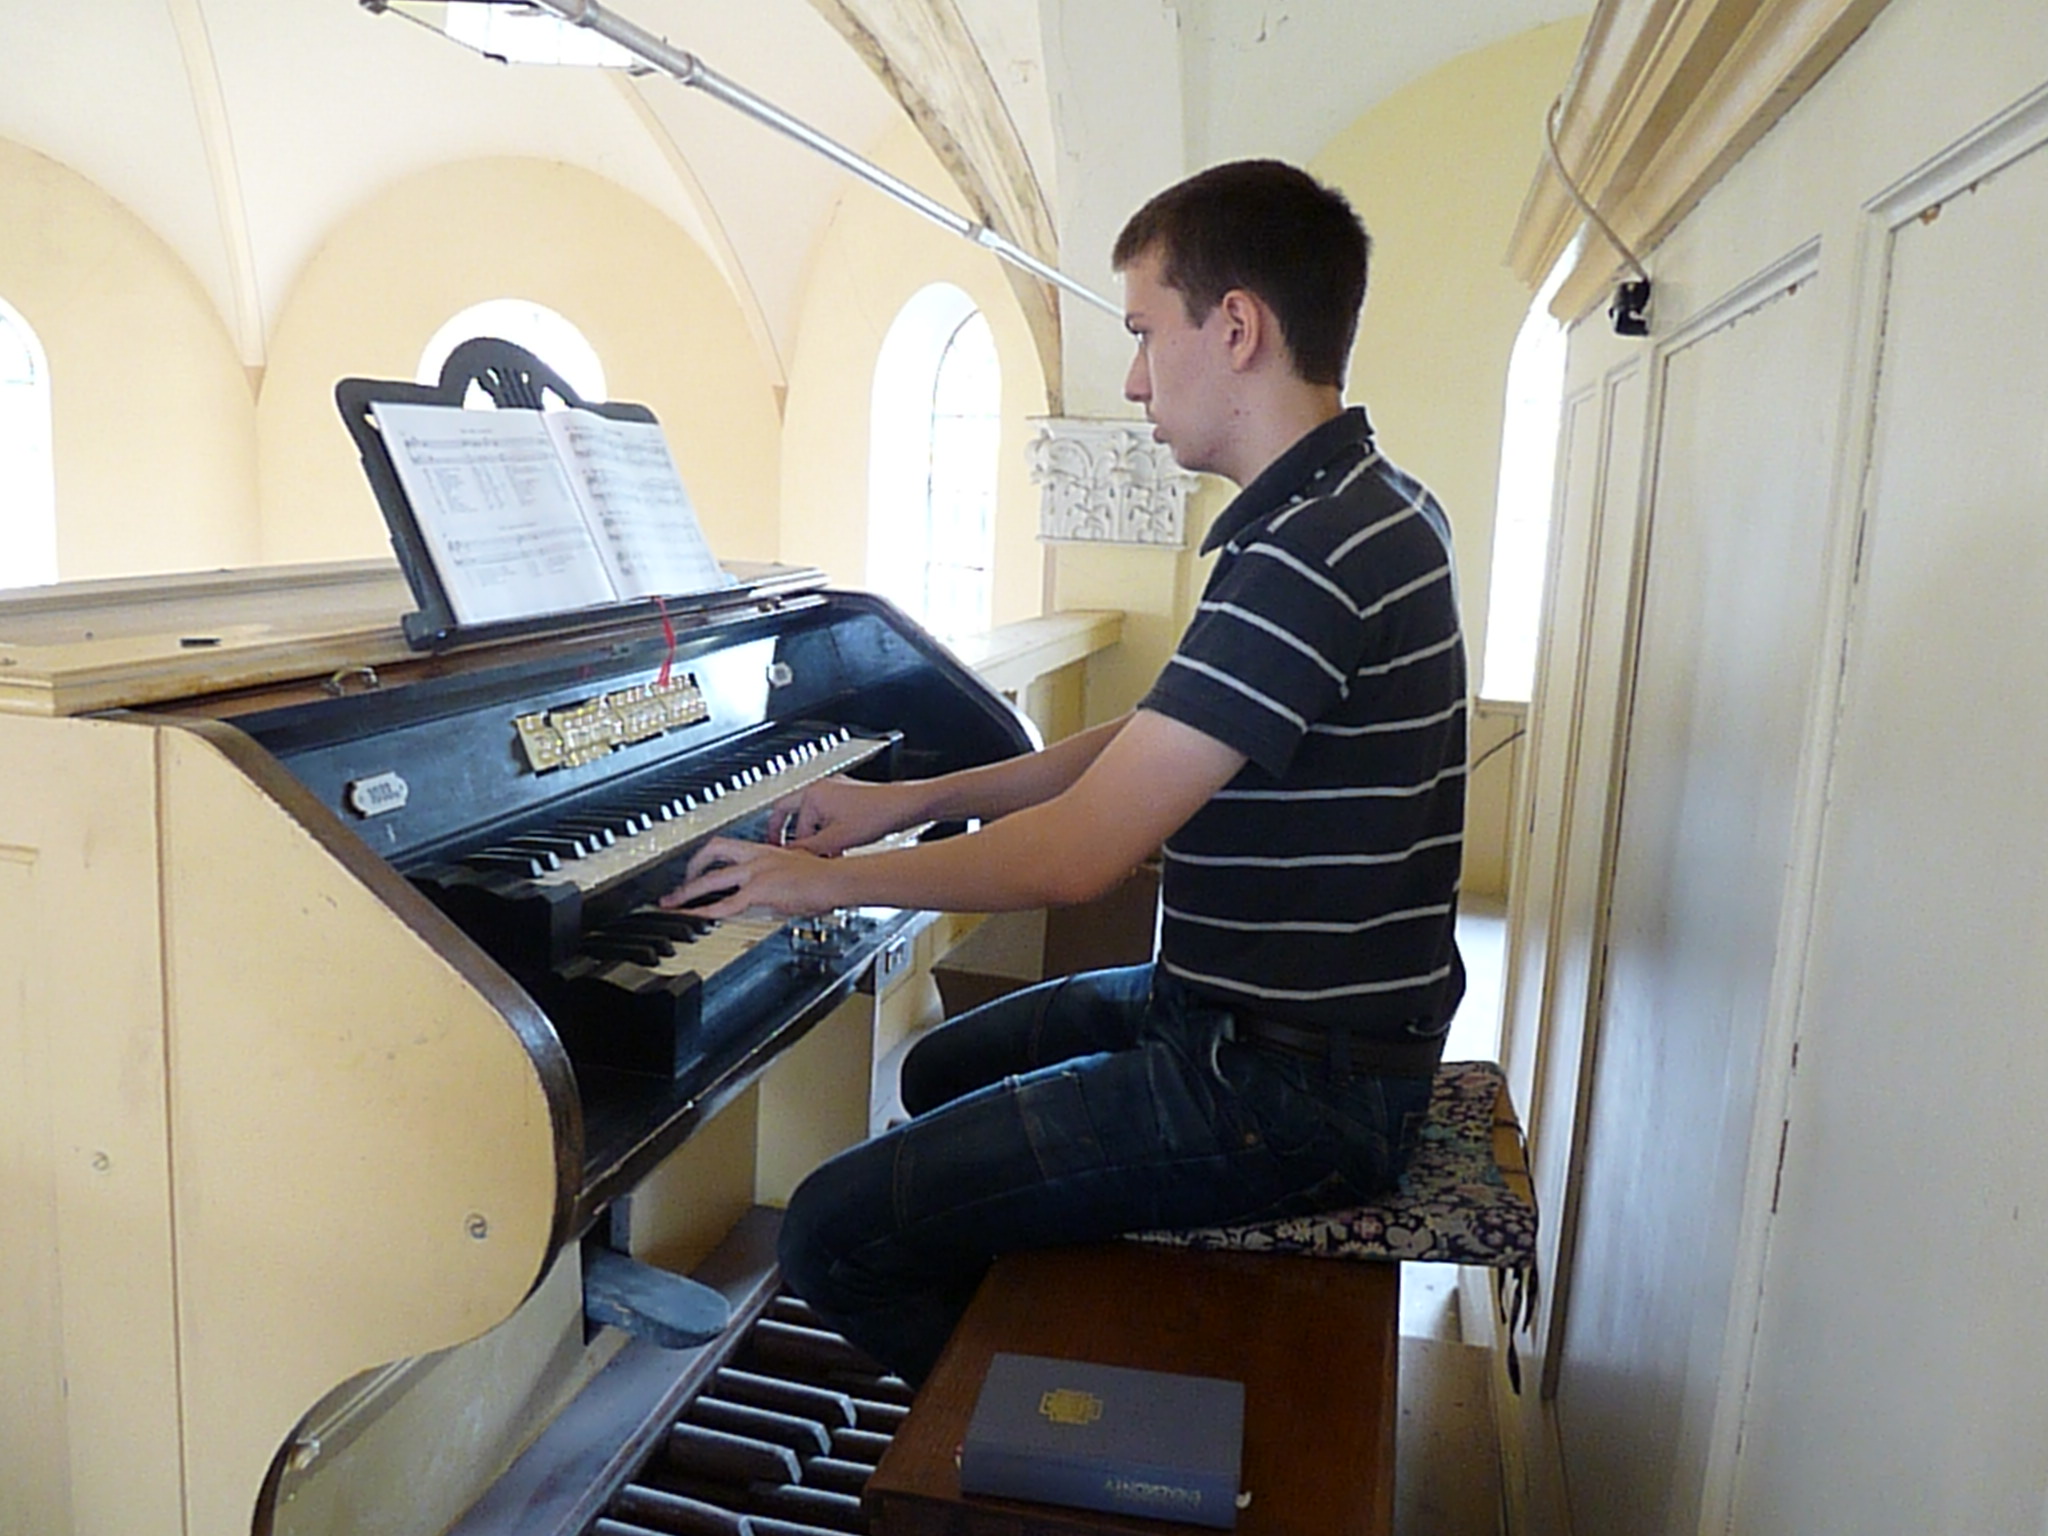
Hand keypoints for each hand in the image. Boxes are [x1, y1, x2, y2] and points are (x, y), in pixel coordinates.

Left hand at [658, 835, 844, 919]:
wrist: (838, 879)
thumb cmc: (826, 877)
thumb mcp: (796, 869)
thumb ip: (777, 877)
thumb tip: (770, 892)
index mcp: (765, 849)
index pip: (727, 845)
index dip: (706, 856)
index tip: (696, 867)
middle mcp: (757, 855)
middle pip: (712, 852)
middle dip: (689, 868)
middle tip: (677, 887)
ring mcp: (757, 871)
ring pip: (711, 878)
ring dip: (687, 891)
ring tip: (673, 905)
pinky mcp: (761, 889)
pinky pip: (727, 903)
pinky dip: (707, 912)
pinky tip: (697, 918)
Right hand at [766, 775, 916, 856]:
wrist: (904, 805)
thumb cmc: (876, 815)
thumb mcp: (836, 840)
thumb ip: (809, 849)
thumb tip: (790, 858)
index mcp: (812, 794)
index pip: (789, 824)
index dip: (789, 845)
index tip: (785, 857)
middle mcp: (821, 787)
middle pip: (793, 814)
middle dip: (792, 836)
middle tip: (785, 849)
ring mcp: (835, 789)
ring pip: (813, 816)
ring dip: (816, 835)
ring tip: (823, 852)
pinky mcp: (847, 795)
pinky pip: (828, 813)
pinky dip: (828, 829)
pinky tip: (838, 845)